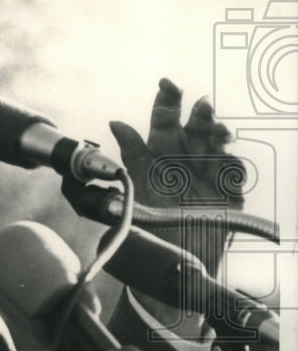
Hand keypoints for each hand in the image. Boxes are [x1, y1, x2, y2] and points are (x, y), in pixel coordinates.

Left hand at [63, 78, 244, 328]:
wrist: (166, 266)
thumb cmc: (144, 228)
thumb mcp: (132, 190)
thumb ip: (128, 157)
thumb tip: (116, 124)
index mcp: (157, 154)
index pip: (162, 121)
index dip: (166, 101)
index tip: (166, 84)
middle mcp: (183, 159)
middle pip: (194, 126)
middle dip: (197, 111)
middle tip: (199, 103)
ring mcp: (207, 174)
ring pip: (217, 143)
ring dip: (218, 131)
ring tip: (216, 129)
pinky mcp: (228, 195)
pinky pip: (234, 173)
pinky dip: (232, 163)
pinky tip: (225, 159)